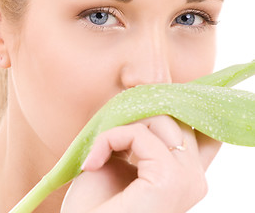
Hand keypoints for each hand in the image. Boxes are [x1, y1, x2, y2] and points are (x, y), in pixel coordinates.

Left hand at [61, 115, 220, 212]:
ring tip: (97, 156)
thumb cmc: (95, 202)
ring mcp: (187, 180)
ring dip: (119, 128)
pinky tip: (92, 163)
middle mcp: (194, 177)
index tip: (129, 110)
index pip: (191, 124)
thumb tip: (143, 86)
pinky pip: (140, 133)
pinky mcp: (170, 180)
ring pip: (161, 118)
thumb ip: (139, 130)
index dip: (163, 108)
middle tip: (105, 140)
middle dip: (135, 116)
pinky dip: (109, 139)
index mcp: (185, 173)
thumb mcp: (119, 155)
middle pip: (175, 116)